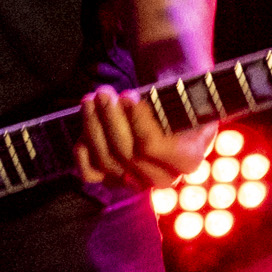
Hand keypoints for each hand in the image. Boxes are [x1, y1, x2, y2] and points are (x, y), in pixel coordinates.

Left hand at [74, 89, 207, 196]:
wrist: (168, 107)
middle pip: (127, 154)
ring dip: (93, 127)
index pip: (155, 147)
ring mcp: (138, 181)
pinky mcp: (115, 180)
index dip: (138, 121)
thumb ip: (174, 96)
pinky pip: (91, 174)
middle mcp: (166, 176)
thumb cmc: (177, 96)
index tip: (128, 95)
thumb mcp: (185, 91)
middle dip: (111, 118)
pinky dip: (83, 152)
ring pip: (106, 161)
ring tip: (91, 99)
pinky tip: (84, 129)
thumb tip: (154, 93)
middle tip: (103, 92)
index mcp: (189, 156)